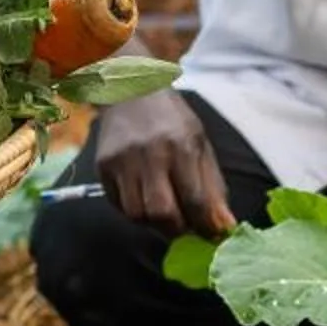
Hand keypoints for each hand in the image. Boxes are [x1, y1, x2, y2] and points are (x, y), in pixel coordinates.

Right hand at [91, 90, 236, 238]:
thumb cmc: (171, 119)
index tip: (211, 235)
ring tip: (164, 214)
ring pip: (136, 214)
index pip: (194, 200)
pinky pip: (118, 204)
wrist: (130, 90)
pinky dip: (134, 211)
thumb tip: (224, 226)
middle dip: (176, 230)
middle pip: (161, 213)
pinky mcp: (102, 166)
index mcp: (181, 146)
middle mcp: (149, 154)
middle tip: (185, 228)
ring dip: (153, 223)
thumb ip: (212, 187)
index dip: (205, 225)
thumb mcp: (199, 144)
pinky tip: (144, 199)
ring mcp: (122, 161)